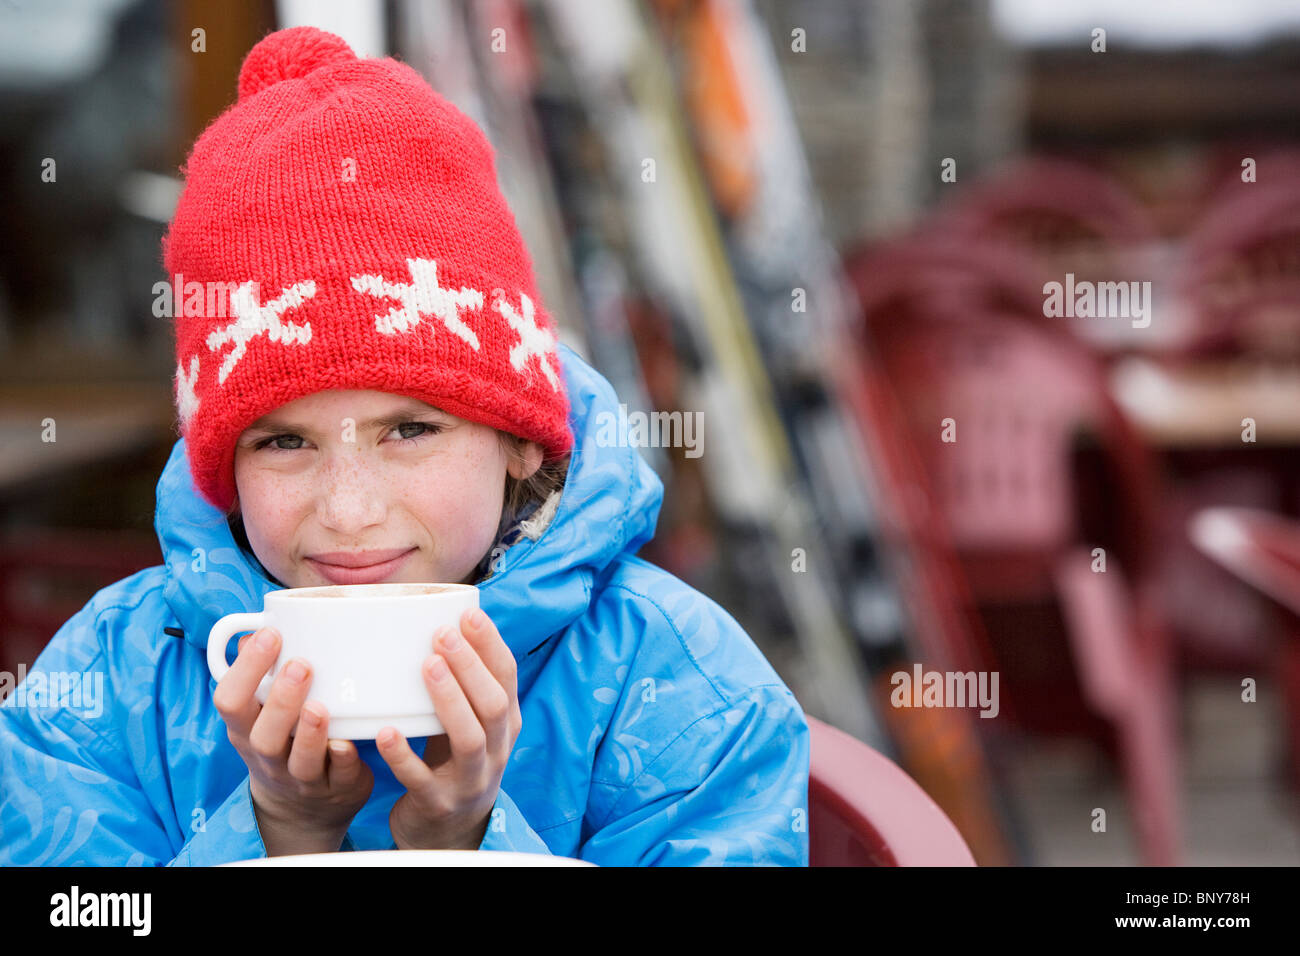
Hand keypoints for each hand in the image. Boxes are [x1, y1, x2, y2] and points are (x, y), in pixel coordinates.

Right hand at [212, 627, 373, 855]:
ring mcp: (302, 777)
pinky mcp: (336, 788)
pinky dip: (344, 760)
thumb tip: (253, 630)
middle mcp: (269, 756)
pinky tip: (348, 743)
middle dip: (280, 700)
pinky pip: (339, 777)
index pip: (229, 702)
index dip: (245, 669)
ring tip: (319, 707)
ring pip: (300, 760)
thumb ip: (260, 673)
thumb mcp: (261, 712)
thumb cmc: (284, 740)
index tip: (270, 634)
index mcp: (247, 729)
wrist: (303, 808)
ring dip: (309, 733)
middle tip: (300, 665)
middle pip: (263, 736)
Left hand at [377, 607, 521, 850]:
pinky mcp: (440, 804)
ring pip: (469, 738)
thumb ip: (462, 686)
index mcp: (505, 724)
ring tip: (426, 666)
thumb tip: (439, 621)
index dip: (491, 645)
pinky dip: (404, 754)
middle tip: (442, 634)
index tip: (469, 614)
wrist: (446, 832)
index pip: (508, 677)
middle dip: (471, 666)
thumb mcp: (468, 724)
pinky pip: (422, 779)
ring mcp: (471, 781)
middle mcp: (496, 751)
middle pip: (494, 705)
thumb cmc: (450, 762)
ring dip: (449, 699)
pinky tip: (385, 731)